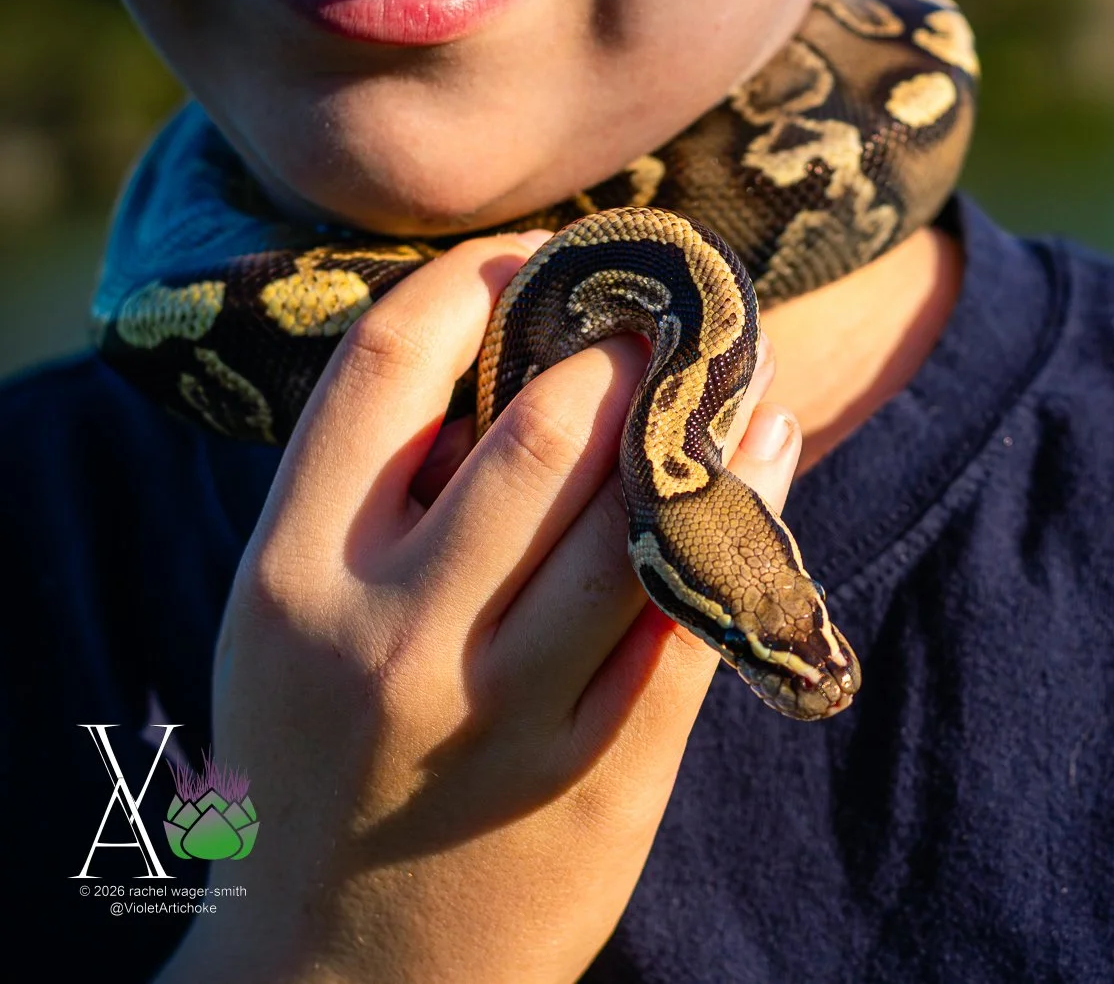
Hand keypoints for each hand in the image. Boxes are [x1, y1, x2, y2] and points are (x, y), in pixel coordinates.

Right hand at [158, 232, 799, 982]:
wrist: (342, 976)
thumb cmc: (318, 768)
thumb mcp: (287, 628)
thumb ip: (369, 505)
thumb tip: (504, 367)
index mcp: (297, 577)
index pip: (383, 370)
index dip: (470, 284)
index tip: (532, 259)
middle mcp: (399, 638)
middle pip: (540, 431)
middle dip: (617, 350)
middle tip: (661, 312)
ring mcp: (506, 714)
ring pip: (632, 523)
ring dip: (706, 426)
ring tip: (742, 369)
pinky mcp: (601, 777)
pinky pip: (686, 623)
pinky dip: (742, 528)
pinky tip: (768, 467)